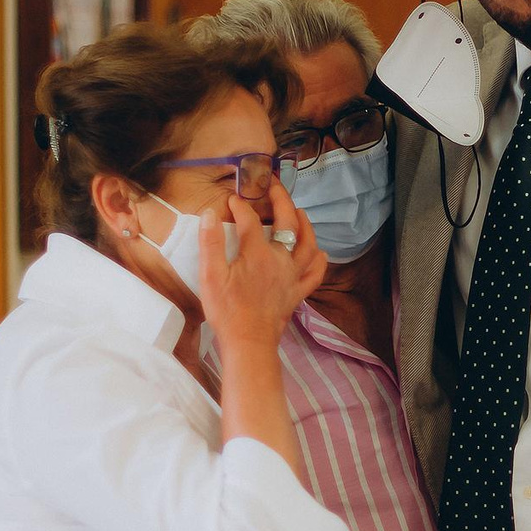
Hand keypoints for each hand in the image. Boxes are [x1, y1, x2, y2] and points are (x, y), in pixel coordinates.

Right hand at [200, 184, 325, 355]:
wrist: (248, 343)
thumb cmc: (227, 311)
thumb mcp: (210, 275)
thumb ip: (210, 242)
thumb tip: (211, 214)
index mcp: (257, 253)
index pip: (250, 220)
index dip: (240, 207)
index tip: (231, 200)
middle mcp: (280, 260)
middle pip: (287, 223)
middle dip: (281, 200)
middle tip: (274, 186)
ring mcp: (292, 277)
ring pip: (307, 245)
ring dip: (305, 225)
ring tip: (299, 212)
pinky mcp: (297, 294)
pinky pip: (314, 274)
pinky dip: (318, 261)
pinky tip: (319, 253)